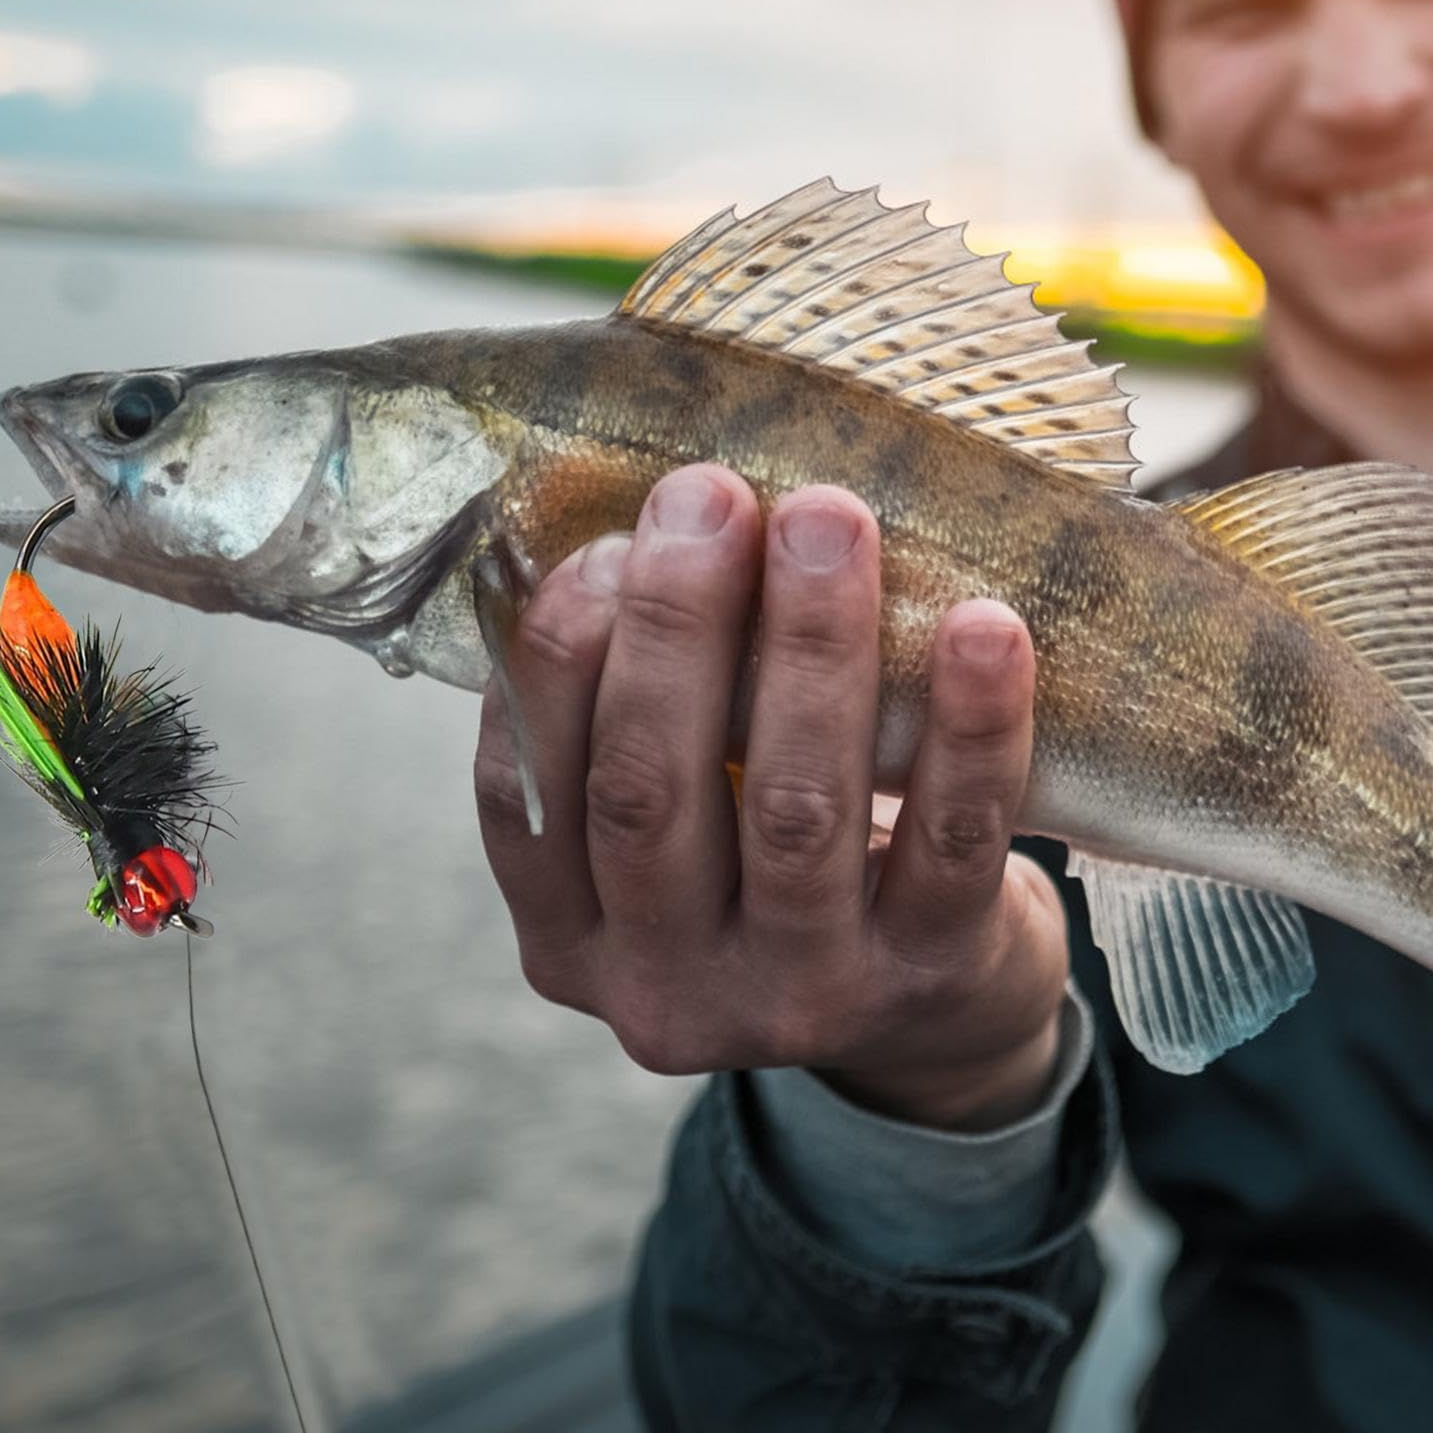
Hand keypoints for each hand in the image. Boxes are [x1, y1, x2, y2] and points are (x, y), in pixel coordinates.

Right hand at [473, 465, 1068, 1129]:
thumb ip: (637, 720)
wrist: (925, 1011)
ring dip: (809, 647)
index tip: (603, 544)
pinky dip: (968, 728)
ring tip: (828, 520)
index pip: (525, 795)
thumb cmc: (766, 867)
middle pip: (648, 793)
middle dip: (675, 625)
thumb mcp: (674, 826)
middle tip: (710, 495)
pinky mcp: (927, 976)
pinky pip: (949, 843)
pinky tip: (982, 628)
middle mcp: (663, 986)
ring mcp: (798, 995)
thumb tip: (640, 529)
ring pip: (794, 810)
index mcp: (570, 938)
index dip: (555, 658)